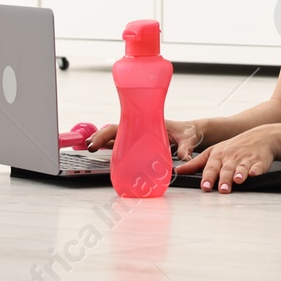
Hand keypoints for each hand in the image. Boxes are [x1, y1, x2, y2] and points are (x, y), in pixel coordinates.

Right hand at [87, 118, 205, 159]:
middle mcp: (140, 127)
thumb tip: (183, 157)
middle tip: (88, 147)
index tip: (96, 142)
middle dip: (99, 137)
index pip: (122, 125)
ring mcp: (139, 134)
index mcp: (148, 123)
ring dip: (102, 140)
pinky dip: (111, 145)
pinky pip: (123, 142)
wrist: (192, 132)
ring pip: (116, 135)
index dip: (106, 133)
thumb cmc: (189, 132)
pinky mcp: (141, 141)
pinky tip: (102, 151)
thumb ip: (186, 147)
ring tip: (89, 148)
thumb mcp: (188, 138)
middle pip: (115, 130)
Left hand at [174, 126, 276, 192]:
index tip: (205, 186)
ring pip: (241, 167)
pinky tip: (254, 174)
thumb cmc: (233, 147)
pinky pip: (258, 166)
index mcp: (219, 156)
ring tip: (237, 181)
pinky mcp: (260, 161)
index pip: (211, 167)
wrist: (260, 136)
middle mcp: (232, 157)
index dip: (208, 177)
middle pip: (227, 169)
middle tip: (222, 189)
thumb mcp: (213, 152)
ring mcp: (246, 159)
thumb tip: (178, 171)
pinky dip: (256, 170)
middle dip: (224, 179)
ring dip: (239, 174)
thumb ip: (195, 164)